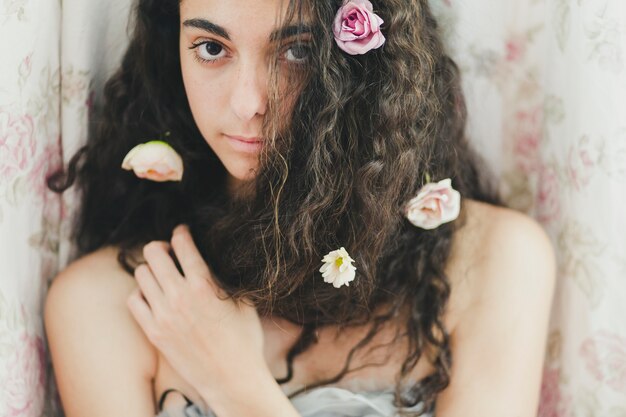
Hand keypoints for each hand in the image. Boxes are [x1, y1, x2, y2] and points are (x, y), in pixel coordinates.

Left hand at [126, 224, 265, 397]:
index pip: (182, 244)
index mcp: (204, 285)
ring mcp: (163, 315)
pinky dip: (141, 293)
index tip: (182, 233)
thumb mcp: (242, 300)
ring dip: (152, 269)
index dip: (181, 232)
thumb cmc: (243, 338)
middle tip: (170, 252)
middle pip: (153, 253)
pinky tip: (154, 297)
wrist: (231, 377)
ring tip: (163, 275)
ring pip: (141, 274)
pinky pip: (134, 300)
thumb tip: (208, 258)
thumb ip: (222, 277)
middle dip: (162, 246)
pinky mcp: (153, 332)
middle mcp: (179, 297)